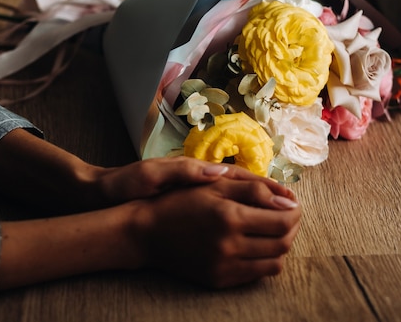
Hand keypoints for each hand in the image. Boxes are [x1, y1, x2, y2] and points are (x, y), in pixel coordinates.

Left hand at [97, 156, 295, 204]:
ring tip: (285, 220)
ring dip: (261, 208)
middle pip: (245, 187)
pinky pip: (223, 211)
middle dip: (272, 197)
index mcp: (196, 171)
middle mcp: (201, 180)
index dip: (266, 186)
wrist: (105, 194)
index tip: (288, 197)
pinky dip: (241, 217)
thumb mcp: (151, 174)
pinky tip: (253, 229)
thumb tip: (219, 172)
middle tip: (296, 212)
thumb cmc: (126, 183)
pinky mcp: (190, 206)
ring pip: (238, 199)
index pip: (240, 176)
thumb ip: (184, 171)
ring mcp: (196, 193)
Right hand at [128, 177, 301, 287]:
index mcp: (229, 216)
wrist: (146, 233)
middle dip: (291, 227)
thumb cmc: (179, 201)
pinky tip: (255, 244)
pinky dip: (264, 260)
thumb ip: (253, 189)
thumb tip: (288, 199)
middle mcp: (229, 245)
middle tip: (285, 215)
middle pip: (283, 243)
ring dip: (281, 245)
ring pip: (274, 262)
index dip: (295, 211)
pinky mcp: (219, 280)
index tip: (291, 203)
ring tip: (271, 229)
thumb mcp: (213, 185)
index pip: (283, 220)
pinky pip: (257, 275)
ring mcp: (224, 267)